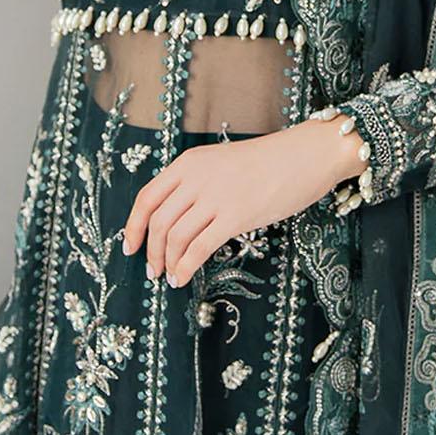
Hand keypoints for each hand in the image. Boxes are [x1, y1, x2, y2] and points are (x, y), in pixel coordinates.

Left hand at [121, 118, 363, 286]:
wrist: (305, 155)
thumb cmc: (266, 162)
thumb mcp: (220, 163)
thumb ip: (195, 184)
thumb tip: (174, 220)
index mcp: (188, 163)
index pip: (147, 198)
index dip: (133, 226)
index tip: (130, 247)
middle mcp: (195, 178)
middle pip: (158, 222)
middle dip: (151, 251)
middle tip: (152, 270)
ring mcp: (215, 197)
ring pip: (175, 237)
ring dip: (167, 263)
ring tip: (169, 277)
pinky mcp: (236, 216)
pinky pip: (199, 248)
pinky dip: (186, 267)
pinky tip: (184, 278)